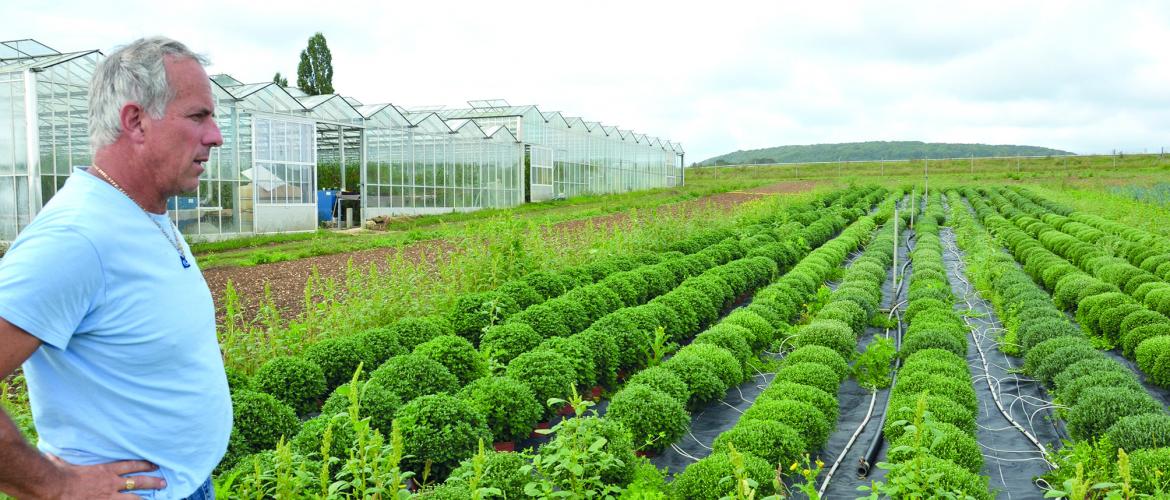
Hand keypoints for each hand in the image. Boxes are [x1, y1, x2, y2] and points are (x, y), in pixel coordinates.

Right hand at [40, 454, 165, 498]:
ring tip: (157, 498)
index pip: (131, 465)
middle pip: (138, 481)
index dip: (144, 465)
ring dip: (145, 498)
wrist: (58, 487)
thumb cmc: (62, 474)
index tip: (154, 465)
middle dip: (152, 482)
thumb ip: (63, 459)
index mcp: (106, 470)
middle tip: (163, 483)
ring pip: (134, 498)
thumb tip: (52, 454)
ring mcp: (109, 496)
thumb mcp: (66, 463)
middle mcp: (112, 483)